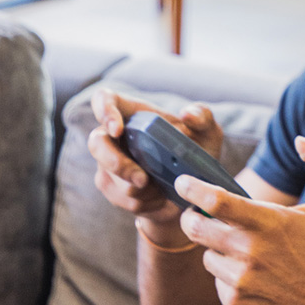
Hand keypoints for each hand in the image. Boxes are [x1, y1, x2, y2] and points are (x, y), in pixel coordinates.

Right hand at [88, 89, 223, 238]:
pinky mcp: (112, 188)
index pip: (103, 99)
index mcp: (131, 114)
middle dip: (117, 164)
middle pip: (97, 144)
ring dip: (139, 191)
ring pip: (110, 179)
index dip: (103, 110)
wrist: (193, 186)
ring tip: (164, 191)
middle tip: (143, 179)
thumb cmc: (197, 150)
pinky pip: (121, 200)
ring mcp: (108, 164)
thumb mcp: (207, 132)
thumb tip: (187, 115)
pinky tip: (161, 200)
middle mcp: (114, 137)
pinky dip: (144, 204)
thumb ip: (203, 116)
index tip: (117, 129)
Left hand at [175, 136, 304, 304]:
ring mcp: (242, 280)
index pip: (216, 200)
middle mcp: (251, 252)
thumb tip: (300, 140)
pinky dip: (228, 278)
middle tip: (196, 216)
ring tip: (243, 252)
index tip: (182, 182)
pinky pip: (217, 283)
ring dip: (217, 251)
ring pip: (207, 257)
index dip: (192, 188)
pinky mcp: (237, 304)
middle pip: (196, 228)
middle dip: (191, 218)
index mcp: (269, 222)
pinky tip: (252, 278)